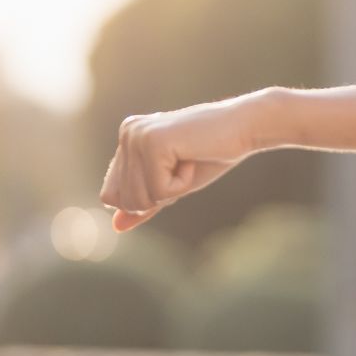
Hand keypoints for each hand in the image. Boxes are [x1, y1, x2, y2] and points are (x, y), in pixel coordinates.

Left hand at [98, 94, 262, 231]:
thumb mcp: (174, 185)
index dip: (143, 200)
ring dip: (172, 191)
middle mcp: (127, 133)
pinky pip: (159, 191)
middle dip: (159, 197)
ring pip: (139, 199)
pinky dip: (182, 184)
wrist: (244, 128)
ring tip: (188, 163)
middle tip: (183, 169)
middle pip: (124, 200)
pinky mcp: (153, 142)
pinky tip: (193, 160)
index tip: (172, 175)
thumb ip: (146, 202)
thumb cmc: (212, 155)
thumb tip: (116, 227)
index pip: (111, 194)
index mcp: (128, 138)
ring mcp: (137, 135)